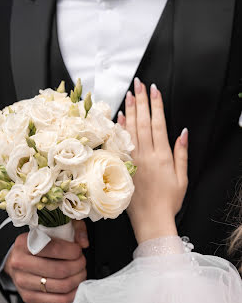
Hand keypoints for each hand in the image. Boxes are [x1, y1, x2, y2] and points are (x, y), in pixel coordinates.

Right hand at [4, 220, 88, 302]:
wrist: (18, 260)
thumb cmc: (39, 244)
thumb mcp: (54, 229)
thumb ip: (73, 229)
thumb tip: (84, 242)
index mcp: (24, 243)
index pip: (54, 248)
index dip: (72, 251)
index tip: (78, 250)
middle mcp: (19, 263)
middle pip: (59, 270)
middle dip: (78, 266)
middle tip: (82, 262)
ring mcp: (22, 282)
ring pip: (60, 286)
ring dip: (77, 279)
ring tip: (81, 272)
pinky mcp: (29, 297)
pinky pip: (58, 300)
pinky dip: (72, 294)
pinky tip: (76, 286)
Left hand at [118, 78, 187, 243]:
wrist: (151, 219)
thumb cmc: (168, 201)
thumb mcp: (182, 178)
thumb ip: (182, 154)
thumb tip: (183, 133)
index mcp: (162, 156)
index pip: (158, 124)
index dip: (156, 105)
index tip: (153, 89)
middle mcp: (146, 155)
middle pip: (143, 122)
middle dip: (141, 101)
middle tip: (138, 84)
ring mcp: (133, 160)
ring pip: (130, 130)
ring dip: (129, 110)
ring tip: (129, 94)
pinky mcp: (124, 167)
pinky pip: (120, 144)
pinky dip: (119, 129)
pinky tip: (118, 117)